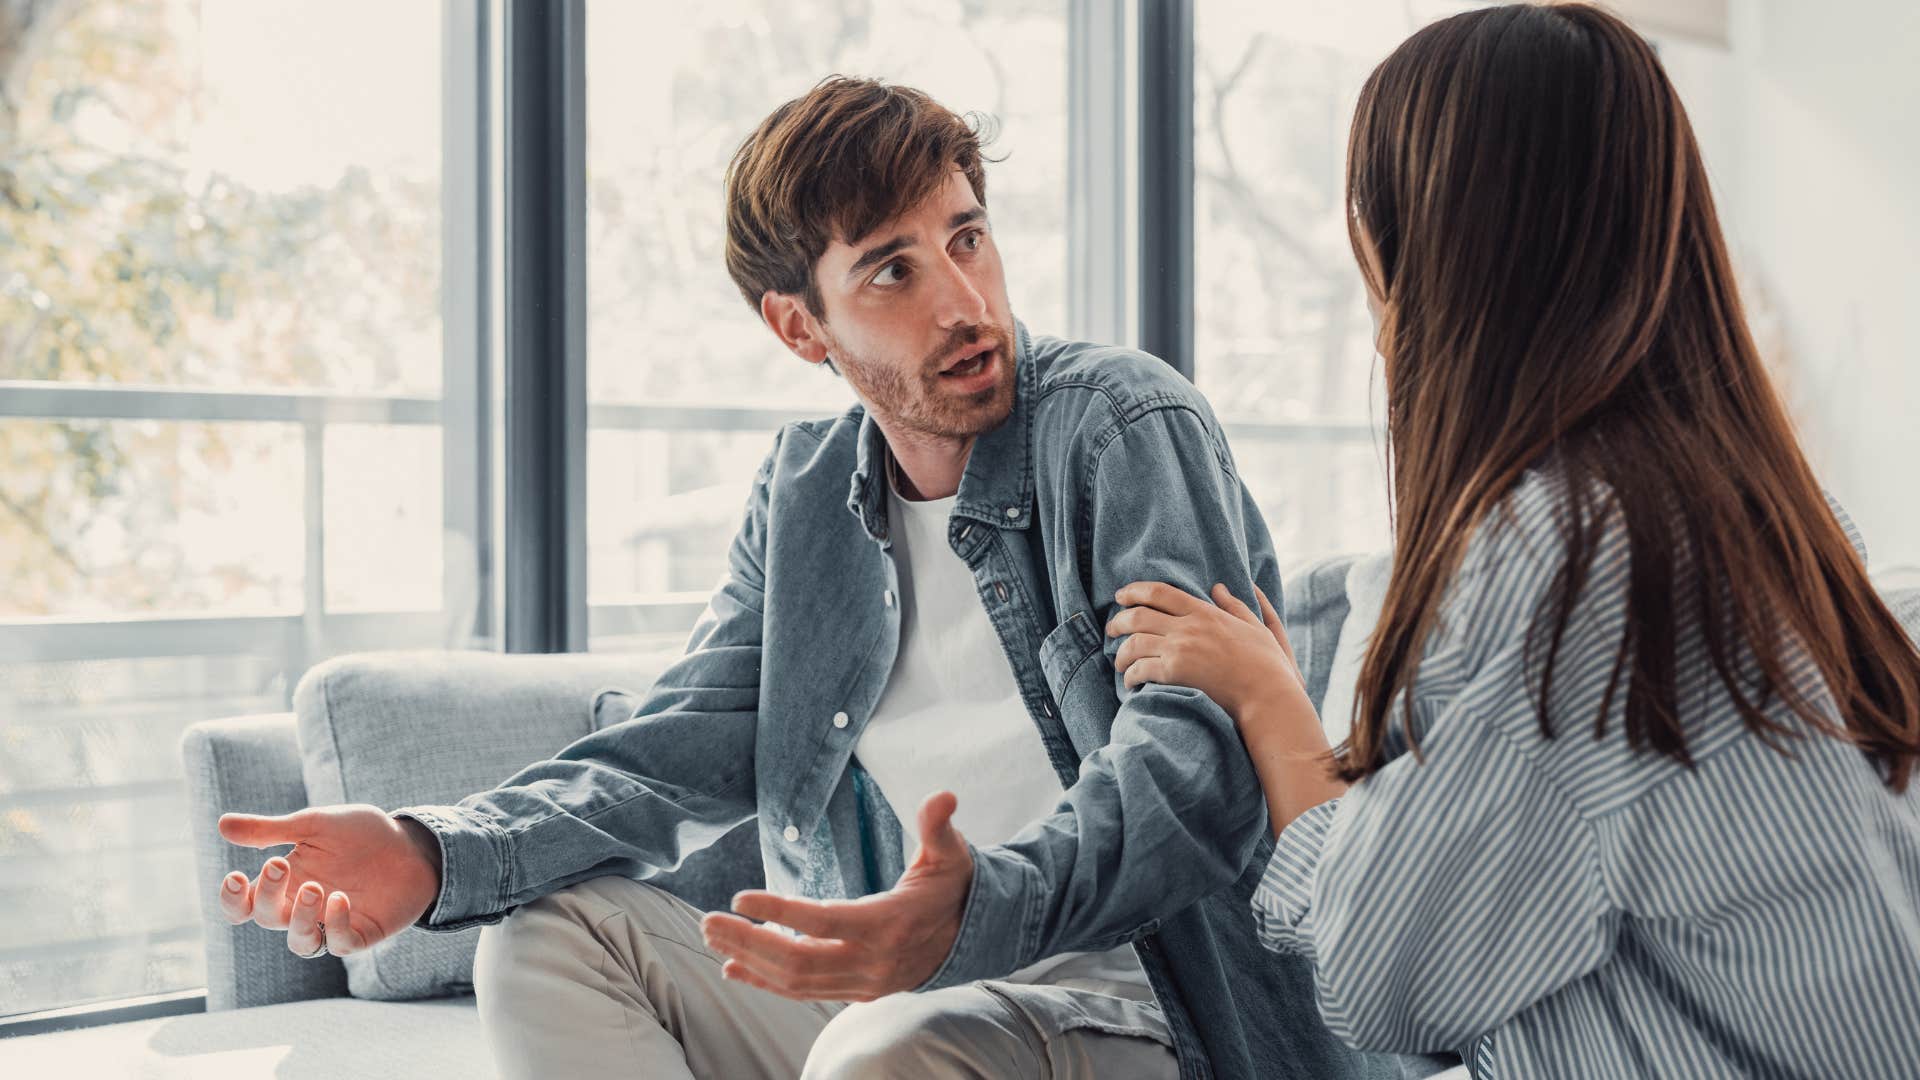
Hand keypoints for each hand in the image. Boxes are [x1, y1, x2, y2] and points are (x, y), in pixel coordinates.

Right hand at [217, 805, 442, 959]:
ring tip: (314, 888)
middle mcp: (302, 909)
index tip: (236, 877)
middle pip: (268, 919)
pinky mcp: (362, 933)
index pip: (244, 906)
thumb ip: (270, 829)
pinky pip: (340, 943)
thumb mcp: (314, 824)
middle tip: (280, 864)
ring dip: (301, 920)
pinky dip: (336, 925)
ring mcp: (331, 924)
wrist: (411, 843)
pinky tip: (340, 899)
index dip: (232, 900)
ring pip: (300, 942)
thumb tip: (222, 824)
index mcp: (285, 884)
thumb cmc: (359, 834)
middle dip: (268, 896)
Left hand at [700, 792, 973, 1001]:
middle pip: (798, 960)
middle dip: (748, 941)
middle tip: (707, 920)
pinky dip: (767, 982)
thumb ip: (939, 826)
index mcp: (889, 924)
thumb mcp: (951, 853)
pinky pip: (804, 993)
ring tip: (713, 938)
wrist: (972, 936)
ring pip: (796, 981)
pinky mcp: (857, 992)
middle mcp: (873, 962)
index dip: (779, 913)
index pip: (823, 922)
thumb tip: (942, 796)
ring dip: (750, 960)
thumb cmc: (952, 887)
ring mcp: (864, 983)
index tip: (739, 898)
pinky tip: (735, 968)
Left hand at [1110, 582, 1344, 835]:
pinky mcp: (1175, 672)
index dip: (1135, 591)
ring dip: (1121, 653)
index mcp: (1205, 612)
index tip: (1121, 596)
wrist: (1267, 695)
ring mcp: (1180, 648)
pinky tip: (1131, 682)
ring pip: (1134, 643)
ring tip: (1119, 662)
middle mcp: (1188, 626)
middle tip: (1111, 629)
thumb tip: (1219, 587)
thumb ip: (1236, 605)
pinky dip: (1130, 675)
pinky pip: (1140, 669)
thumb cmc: (1267, 665)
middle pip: (1138, 615)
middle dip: (1118, 621)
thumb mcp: (1255, 626)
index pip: (1160, 592)